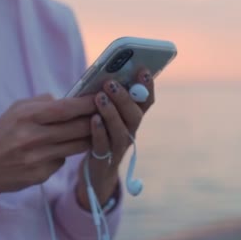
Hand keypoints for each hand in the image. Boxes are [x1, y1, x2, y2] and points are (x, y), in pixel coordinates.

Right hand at [0, 94, 96, 225]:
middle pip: (77, 128)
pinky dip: (65, 154)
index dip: (88, 103)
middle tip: (107, 113)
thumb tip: (70, 99)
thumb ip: (42, 102)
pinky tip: (59, 150)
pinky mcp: (40, 175)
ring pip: (76, 146)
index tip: (103, 96)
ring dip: (88, 137)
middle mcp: (32, 137)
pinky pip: (63, 161)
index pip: (66, 108)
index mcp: (26, 116)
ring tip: (93, 130)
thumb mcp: (15, 110)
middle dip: (96, 120)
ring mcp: (37, 159)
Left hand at [76, 68, 155, 208]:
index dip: (147, 86)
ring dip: (111, 112)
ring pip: (120, 130)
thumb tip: (104, 71)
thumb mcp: (106, 112)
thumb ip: (109, 96)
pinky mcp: (104, 158)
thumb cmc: (99, 132)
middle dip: (124, 98)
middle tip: (111, 83)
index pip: (146, 101)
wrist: (97, 169)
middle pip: (134, 115)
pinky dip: (99, 132)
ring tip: (100, 97)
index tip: (143, 70)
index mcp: (132, 117)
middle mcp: (130, 131)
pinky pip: (103, 145)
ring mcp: (119, 146)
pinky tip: (93, 119)